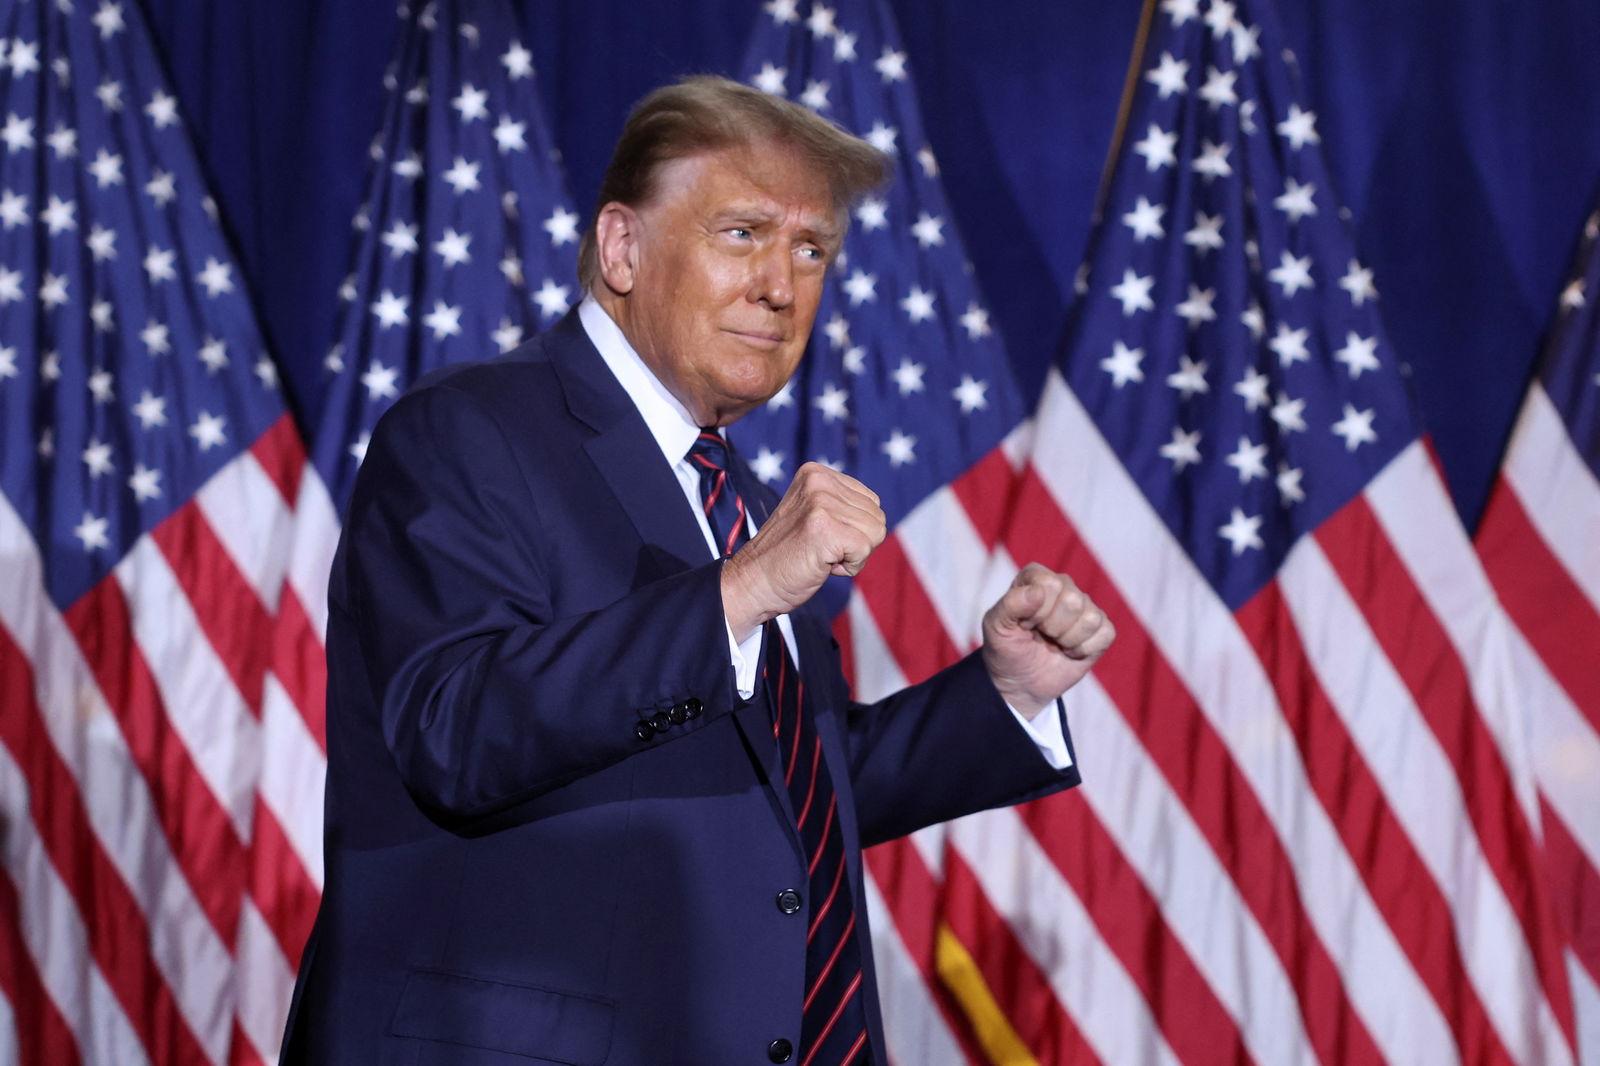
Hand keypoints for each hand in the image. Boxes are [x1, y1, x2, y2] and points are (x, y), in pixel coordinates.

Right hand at [721, 463, 885, 640]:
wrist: (753, 582)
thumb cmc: (786, 556)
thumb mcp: (813, 514)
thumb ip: (840, 504)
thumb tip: (878, 512)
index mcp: (816, 473)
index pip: (871, 501)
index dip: (853, 529)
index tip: (822, 537)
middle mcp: (819, 481)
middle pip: (877, 517)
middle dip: (856, 542)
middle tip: (820, 549)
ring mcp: (822, 502)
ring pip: (876, 533)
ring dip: (853, 555)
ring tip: (820, 555)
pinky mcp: (826, 527)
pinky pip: (865, 550)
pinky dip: (850, 567)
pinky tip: (822, 565)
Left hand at [981, 563, 1114, 717]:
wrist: (1019, 683)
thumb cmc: (1005, 649)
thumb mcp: (995, 627)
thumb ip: (1010, 604)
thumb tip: (1037, 591)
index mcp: (1036, 577)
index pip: (1050, 584)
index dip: (1036, 611)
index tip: (1024, 624)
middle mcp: (1063, 586)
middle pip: (1073, 601)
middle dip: (1053, 628)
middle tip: (1041, 635)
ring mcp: (1084, 607)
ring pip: (1090, 618)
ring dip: (1068, 640)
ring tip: (1054, 643)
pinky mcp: (1100, 628)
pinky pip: (1105, 633)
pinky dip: (1084, 650)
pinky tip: (1069, 651)